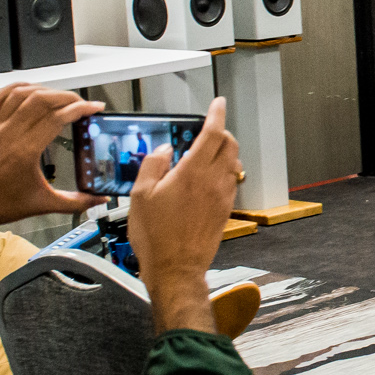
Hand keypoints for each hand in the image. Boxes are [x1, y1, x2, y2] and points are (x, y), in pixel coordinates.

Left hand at [0, 84, 103, 250]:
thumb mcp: (43, 205)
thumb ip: (75, 202)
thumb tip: (99, 199)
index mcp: (24, 152)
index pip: (57, 118)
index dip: (79, 109)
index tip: (93, 108)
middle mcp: (9, 134)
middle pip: (42, 99)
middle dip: (67, 96)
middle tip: (81, 103)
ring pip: (22, 93)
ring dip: (45, 90)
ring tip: (60, 97)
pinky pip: (2, 95)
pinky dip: (19, 88)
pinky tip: (32, 91)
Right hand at [129, 97, 241, 335]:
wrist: (176, 270)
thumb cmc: (156, 238)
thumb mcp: (140, 196)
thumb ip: (153, 166)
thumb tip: (163, 151)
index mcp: (192, 173)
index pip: (212, 133)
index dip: (217, 114)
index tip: (218, 103)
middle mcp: (213, 182)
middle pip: (229, 145)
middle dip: (222, 131)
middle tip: (210, 128)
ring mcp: (222, 198)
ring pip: (233, 164)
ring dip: (225, 152)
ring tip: (208, 153)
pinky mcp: (224, 212)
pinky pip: (231, 183)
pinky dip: (224, 172)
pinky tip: (209, 179)